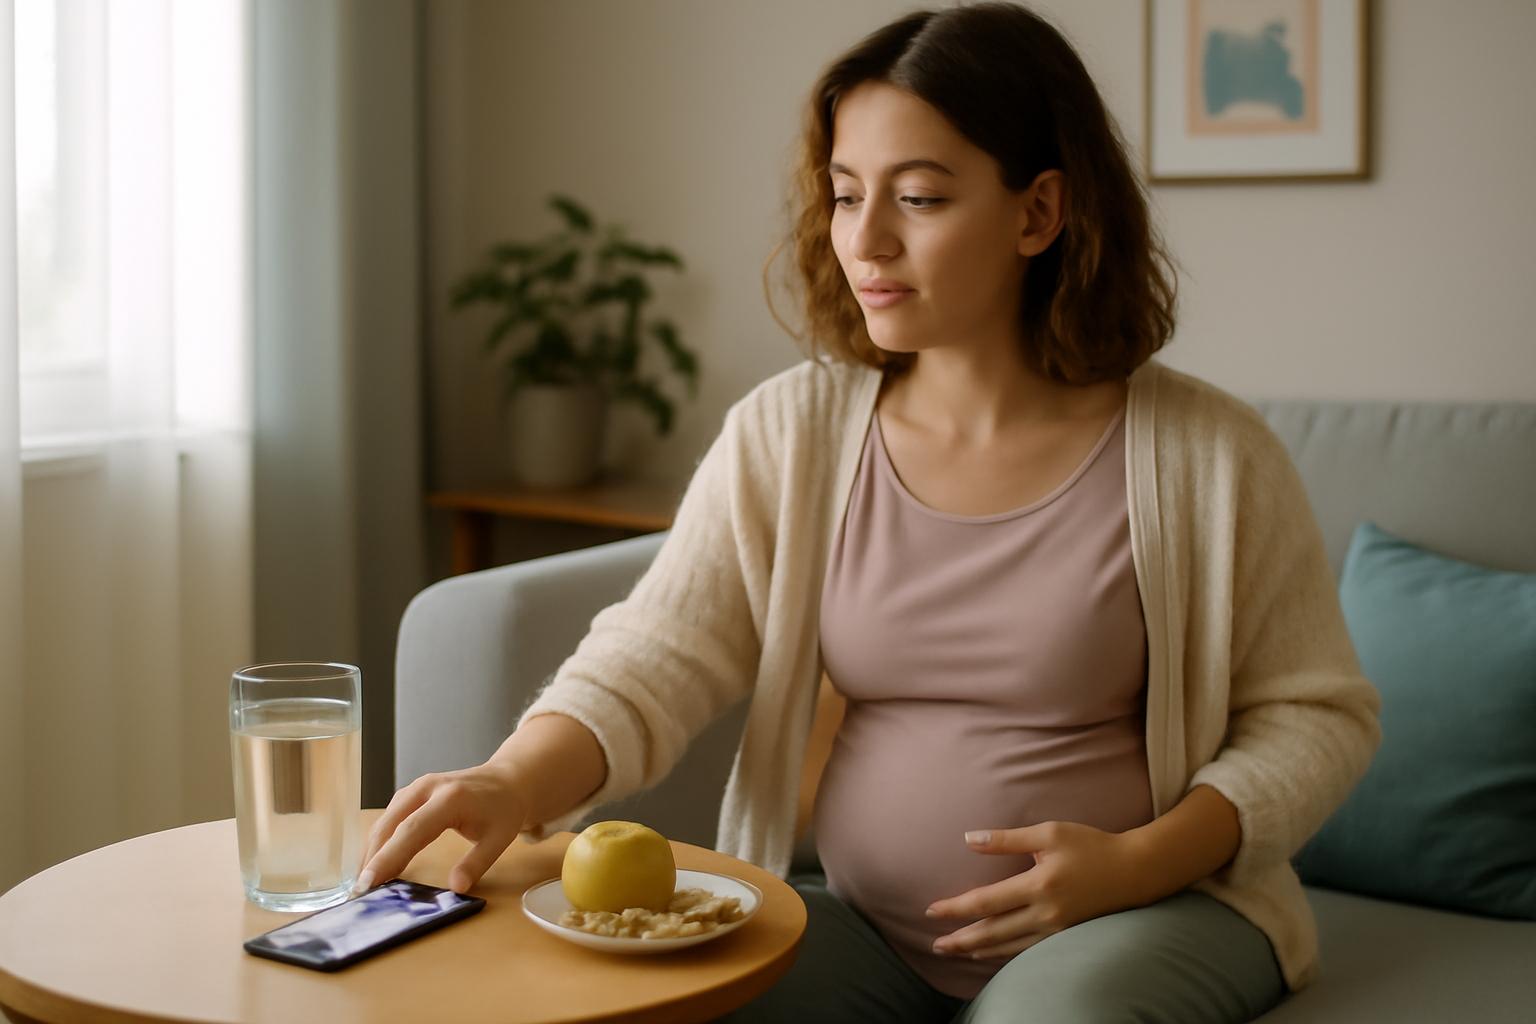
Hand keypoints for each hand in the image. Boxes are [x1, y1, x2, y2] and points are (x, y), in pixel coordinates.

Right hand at [357, 760, 531, 894]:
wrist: (507, 780)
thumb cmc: (503, 810)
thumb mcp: (500, 838)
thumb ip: (478, 863)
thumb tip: (457, 888)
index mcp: (450, 798)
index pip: (412, 830)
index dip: (389, 856)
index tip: (370, 882)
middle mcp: (427, 788)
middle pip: (391, 824)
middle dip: (372, 858)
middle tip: (360, 892)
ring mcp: (417, 788)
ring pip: (385, 820)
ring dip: (372, 851)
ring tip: (364, 883)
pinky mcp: (411, 794)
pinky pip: (389, 818)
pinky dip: (380, 841)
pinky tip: (376, 863)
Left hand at [925, 821, 1147, 960]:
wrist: (1134, 870)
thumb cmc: (1090, 845)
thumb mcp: (1048, 833)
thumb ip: (1006, 839)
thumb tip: (968, 839)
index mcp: (1038, 884)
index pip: (986, 902)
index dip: (956, 908)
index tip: (932, 911)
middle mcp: (1045, 912)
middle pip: (992, 932)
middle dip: (960, 940)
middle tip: (935, 945)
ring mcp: (1056, 929)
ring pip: (1008, 946)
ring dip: (978, 950)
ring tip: (954, 951)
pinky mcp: (1065, 936)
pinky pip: (1027, 950)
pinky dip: (1003, 953)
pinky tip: (988, 952)